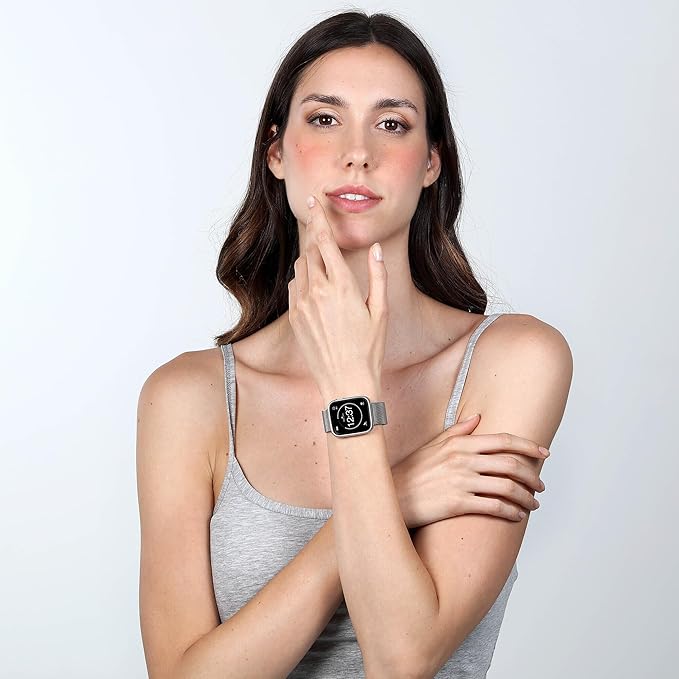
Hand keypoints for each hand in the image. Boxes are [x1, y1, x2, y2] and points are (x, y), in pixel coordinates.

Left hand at [287, 194, 387, 398]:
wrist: (345, 381)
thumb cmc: (368, 349)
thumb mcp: (381, 311)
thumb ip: (377, 277)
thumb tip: (375, 250)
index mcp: (342, 286)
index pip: (325, 242)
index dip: (319, 219)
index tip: (313, 203)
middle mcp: (318, 291)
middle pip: (310, 251)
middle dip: (315, 238)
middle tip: (321, 230)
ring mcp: (302, 305)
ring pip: (300, 268)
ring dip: (310, 260)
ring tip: (324, 265)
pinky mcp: (294, 317)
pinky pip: (294, 287)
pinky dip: (303, 279)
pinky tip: (316, 288)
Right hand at [391, 414, 547, 528]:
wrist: (391, 495)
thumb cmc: (411, 471)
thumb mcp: (432, 445)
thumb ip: (457, 431)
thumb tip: (477, 417)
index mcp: (459, 443)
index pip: (503, 440)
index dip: (528, 446)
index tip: (544, 452)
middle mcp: (463, 460)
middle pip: (510, 464)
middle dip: (532, 475)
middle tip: (540, 484)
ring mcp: (461, 481)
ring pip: (507, 487)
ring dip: (526, 497)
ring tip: (533, 504)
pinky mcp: (457, 503)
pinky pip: (493, 507)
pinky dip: (510, 512)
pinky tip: (516, 515)